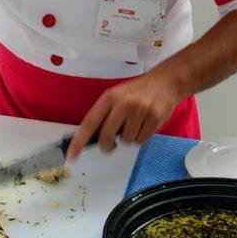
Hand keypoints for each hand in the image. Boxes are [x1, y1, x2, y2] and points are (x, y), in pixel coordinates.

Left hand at [66, 70, 182, 159]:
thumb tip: (90, 138)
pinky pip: (141, 141)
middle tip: (110, 145)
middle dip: (107, 145)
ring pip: (126, 141)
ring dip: (128, 138)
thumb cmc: (137, 92)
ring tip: (135, 124)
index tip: (72, 155)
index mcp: (109, 97)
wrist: (165, 82)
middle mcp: (124, 104)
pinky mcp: (154, 119)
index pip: (90, 122)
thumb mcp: (117, 96)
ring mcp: (140, 111)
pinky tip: (144, 125)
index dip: (79, 141)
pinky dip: (141, 137)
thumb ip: (104, 114)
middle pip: (107, 137)